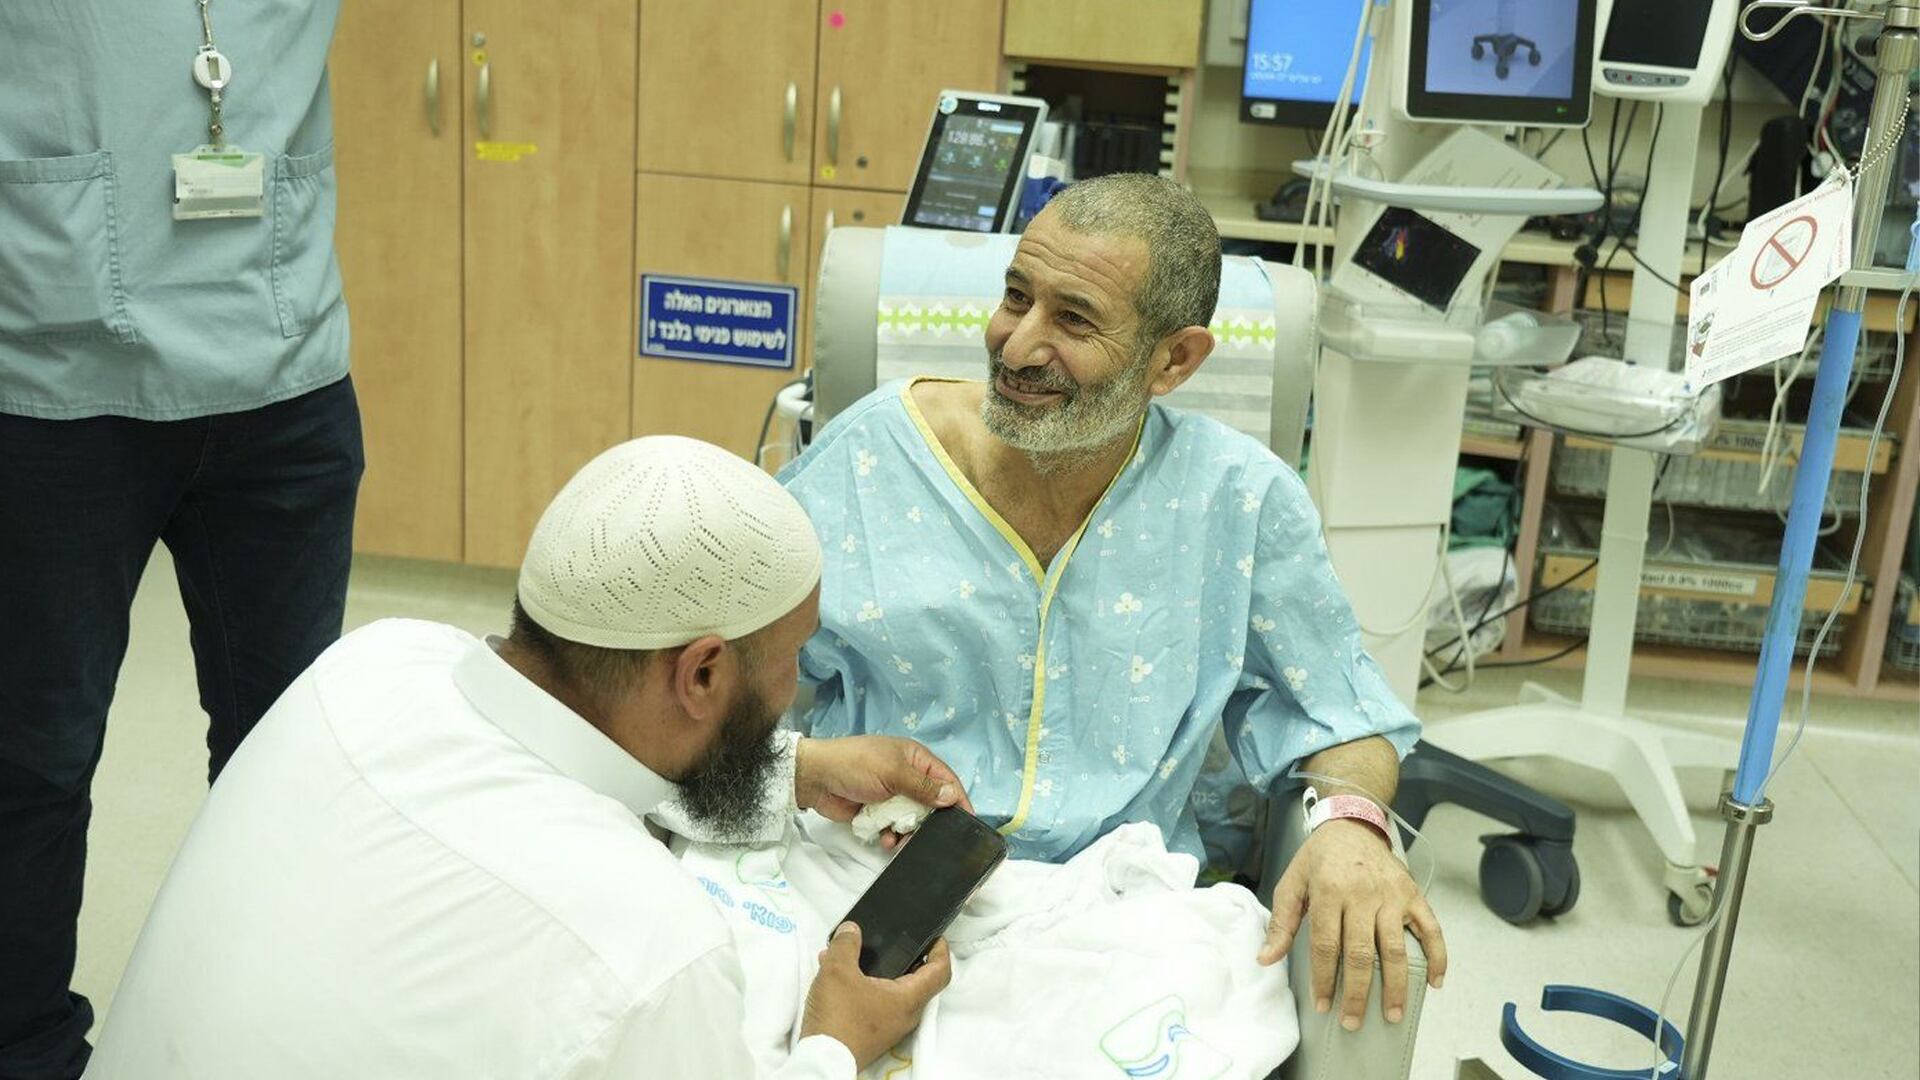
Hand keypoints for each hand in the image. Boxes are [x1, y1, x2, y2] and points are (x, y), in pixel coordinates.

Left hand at [794, 735, 973, 849]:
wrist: (816, 779)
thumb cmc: (855, 765)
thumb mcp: (893, 772)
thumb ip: (923, 787)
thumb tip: (952, 797)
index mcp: (915, 759)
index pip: (945, 780)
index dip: (958, 799)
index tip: (968, 821)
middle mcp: (907, 777)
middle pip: (931, 804)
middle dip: (931, 821)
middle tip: (934, 839)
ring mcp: (892, 796)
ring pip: (913, 820)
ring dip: (909, 832)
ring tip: (902, 840)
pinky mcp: (878, 813)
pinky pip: (893, 828)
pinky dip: (891, 836)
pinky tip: (885, 840)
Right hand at [801, 923, 952, 1068]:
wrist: (822, 1060)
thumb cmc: (838, 1018)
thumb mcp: (838, 970)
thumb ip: (846, 945)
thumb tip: (851, 930)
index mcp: (908, 999)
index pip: (940, 971)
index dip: (941, 949)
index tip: (933, 935)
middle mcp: (905, 1015)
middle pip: (918, 979)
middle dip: (904, 956)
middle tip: (893, 940)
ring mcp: (890, 1025)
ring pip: (892, 990)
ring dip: (877, 970)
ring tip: (853, 954)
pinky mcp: (873, 1032)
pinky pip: (877, 1001)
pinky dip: (864, 985)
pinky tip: (839, 975)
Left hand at [1257, 820, 1447, 1031]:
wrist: (1352, 825)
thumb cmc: (1319, 859)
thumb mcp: (1291, 883)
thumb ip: (1282, 923)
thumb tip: (1266, 959)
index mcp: (1329, 891)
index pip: (1326, 945)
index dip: (1325, 979)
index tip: (1323, 1005)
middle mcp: (1362, 894)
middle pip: (1361, 953)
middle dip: (1358, 993)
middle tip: (1353, 1022)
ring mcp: (1391, 895)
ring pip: (1395, 948)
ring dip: (1396, 985)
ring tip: (1393, 1014)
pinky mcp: (1412, 894)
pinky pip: (1431, 928)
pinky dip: (1437, 957)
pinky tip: (1435, 982)